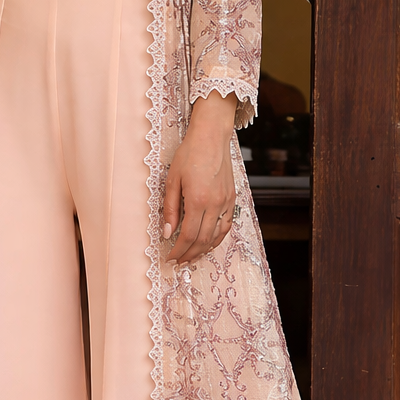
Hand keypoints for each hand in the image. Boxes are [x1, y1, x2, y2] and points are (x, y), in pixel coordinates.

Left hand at [162, 93, 236, 263]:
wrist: (211, 138)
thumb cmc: (189, 155)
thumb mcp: (172, 180)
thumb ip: (170, 209)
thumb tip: (167, 232)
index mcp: (198, 200)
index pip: (188, 236)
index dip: (179, 250)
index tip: (170, 257)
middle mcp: (215, 204)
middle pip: (203, 240)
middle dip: (189, 254)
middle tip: (179, 261)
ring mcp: (226, 202)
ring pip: (217, 236)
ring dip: (204, 250)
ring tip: (192, 256)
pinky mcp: (232, 199)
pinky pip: (226, 226)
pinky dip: (217, 238)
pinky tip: (208, 243)